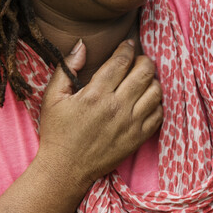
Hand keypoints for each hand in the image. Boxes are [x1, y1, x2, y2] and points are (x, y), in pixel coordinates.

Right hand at [35, 39, 163, 192]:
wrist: (66, 168)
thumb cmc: (57, 132)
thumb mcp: (53, 98)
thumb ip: (67, 68)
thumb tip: (82, 45)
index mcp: (95, 94)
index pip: (121, 61)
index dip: (127, 48)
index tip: (127, 44)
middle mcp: (117, 106)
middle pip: (144, 72)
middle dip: (144, 60)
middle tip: (139, 60)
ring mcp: (131, 123)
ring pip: (156, 91)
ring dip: (152, 80)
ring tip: (143, 79)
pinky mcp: (139, 137)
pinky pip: (159, 113)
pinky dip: (157, 102)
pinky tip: (146, 100)